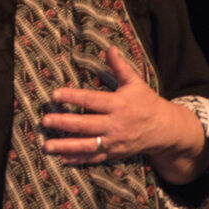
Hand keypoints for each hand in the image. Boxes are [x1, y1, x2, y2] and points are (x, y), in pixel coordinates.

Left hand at [42, 45, 206, 180]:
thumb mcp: (135, 83)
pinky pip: (93, 158)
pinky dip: (78, 160)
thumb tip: (109, 48)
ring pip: (87, 145)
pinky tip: (61, 159)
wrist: (164, 129)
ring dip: (65, 146)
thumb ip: (120, 67)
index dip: (72, 97)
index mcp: (118, 104)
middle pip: (85, 124)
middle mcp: (115, 124)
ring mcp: (114, 141)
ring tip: (46, 146)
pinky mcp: (114, 153)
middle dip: (64, 123)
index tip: (55, 95)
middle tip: (45, 121)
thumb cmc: (146, 102)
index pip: (91, 100)